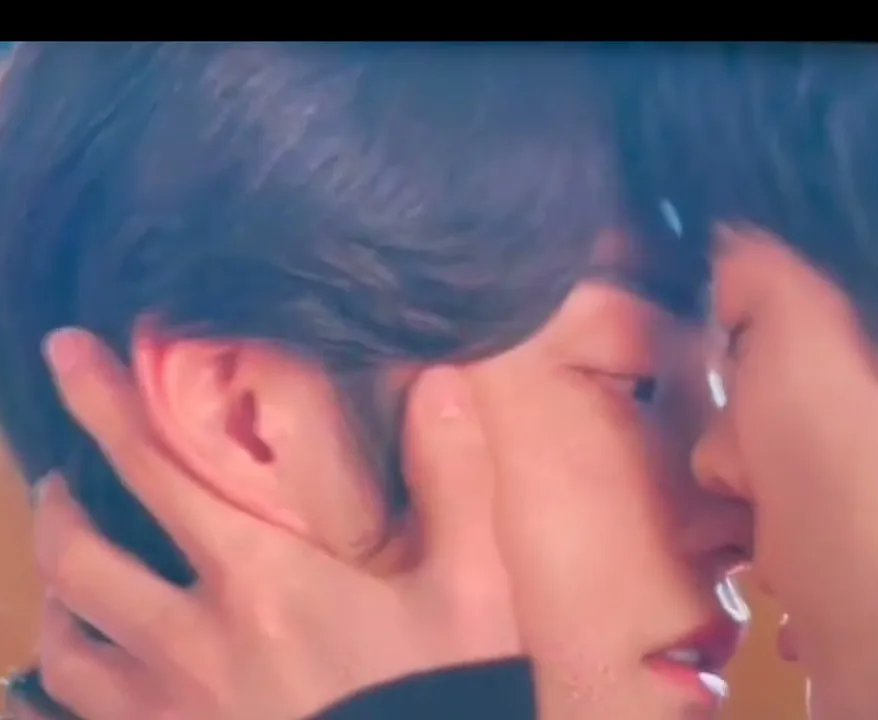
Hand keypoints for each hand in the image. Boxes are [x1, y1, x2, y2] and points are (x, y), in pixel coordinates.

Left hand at [30, 329, 520, 719]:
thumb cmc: (436, 690)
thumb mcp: (469, 590)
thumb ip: (454, 481)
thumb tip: (442, 380)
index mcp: (258, 580)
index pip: (157, 471)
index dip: (104, 403)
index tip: (67, 351)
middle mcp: (188, 641)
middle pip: (82, 558)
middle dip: (59, 504)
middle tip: (64, 479)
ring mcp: (164, 712)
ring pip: (67, 646)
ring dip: (58, 595)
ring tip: (71, 573)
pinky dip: (42, 702)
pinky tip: (41, 692)